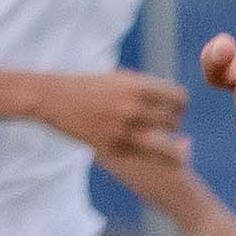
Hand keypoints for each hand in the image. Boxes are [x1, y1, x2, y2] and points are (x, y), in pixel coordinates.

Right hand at [42, 65, 192, 156]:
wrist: (53, 99)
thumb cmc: (89, 85)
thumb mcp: (119, 79)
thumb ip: (146, 88)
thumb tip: (174, 101)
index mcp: (138, 86)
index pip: (180, 98)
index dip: (181, 104)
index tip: (176, 108)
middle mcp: (133, 108)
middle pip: (175, 121)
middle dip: (174, 124)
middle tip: (166, 125)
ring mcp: (123, 131)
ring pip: (167, 146)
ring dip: (171, 146)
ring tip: (169, 143)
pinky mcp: (112, 148)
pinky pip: (144, 156)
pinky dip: (149, 154)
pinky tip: (145, 149)